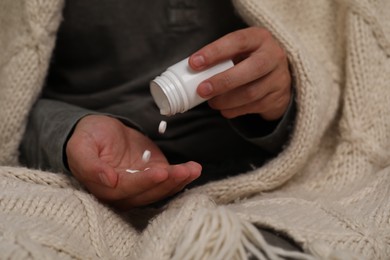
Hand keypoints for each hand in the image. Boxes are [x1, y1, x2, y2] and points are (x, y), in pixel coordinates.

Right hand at [66, 115, 200, 207]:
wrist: (98, 131)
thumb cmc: (86, 138)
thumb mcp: (80, 146)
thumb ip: (90, 165)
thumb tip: (109, 181)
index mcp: (104, 189)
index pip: (127, 189)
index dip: (144, 182)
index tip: (160, 172)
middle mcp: (124, 193)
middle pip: (148, 193)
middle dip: (167, 183)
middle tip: (184, 171)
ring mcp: (140, 185)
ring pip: (161, 189)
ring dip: (178, 181)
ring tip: (193, 169)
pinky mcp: (152, 175)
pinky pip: (168, 179)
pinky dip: (182, 175)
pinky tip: (193, 169)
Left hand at [189, 26, 290, 120]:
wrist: (277, 78)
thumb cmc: (249, 61)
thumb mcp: (239, 52)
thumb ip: (222, 58)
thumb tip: (192, 72)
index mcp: (259, 38)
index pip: (237, 41)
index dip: (215, 52)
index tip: (194, 63)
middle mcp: (273, 56)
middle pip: (252, 68)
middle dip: (223, 81)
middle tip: (202, 90)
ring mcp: (278, 78)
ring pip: (251, 92)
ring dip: (226, 100)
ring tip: (211, 102)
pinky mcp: (278, 98)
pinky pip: (253, 107)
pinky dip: (234, 110)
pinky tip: (224, 109)